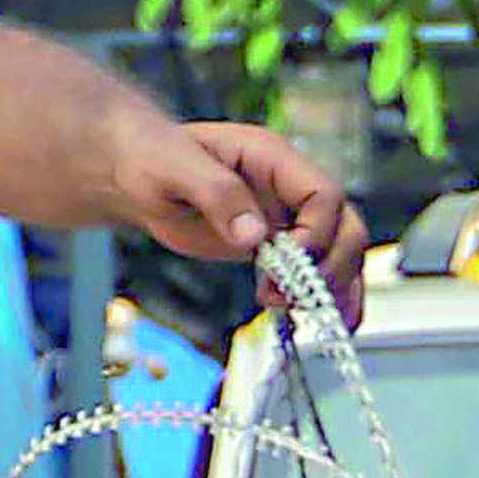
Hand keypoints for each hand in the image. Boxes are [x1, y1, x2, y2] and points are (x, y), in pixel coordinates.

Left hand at [124, 121, 368, 331]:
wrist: (135, 175)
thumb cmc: (152, 158)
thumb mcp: (175, 168)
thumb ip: (217, 194)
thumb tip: (254, 235)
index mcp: (273, 159)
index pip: (322, 195)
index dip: (316, 232)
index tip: (289, 262)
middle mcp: (287, 188)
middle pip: (343, 225)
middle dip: (331, 265)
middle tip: (293, 295)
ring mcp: (282, 218)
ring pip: (337, 250)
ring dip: (336, 286)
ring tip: (315, 317)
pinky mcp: (269, 245)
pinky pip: (308, 269)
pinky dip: (323, 294)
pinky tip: (330, 320)